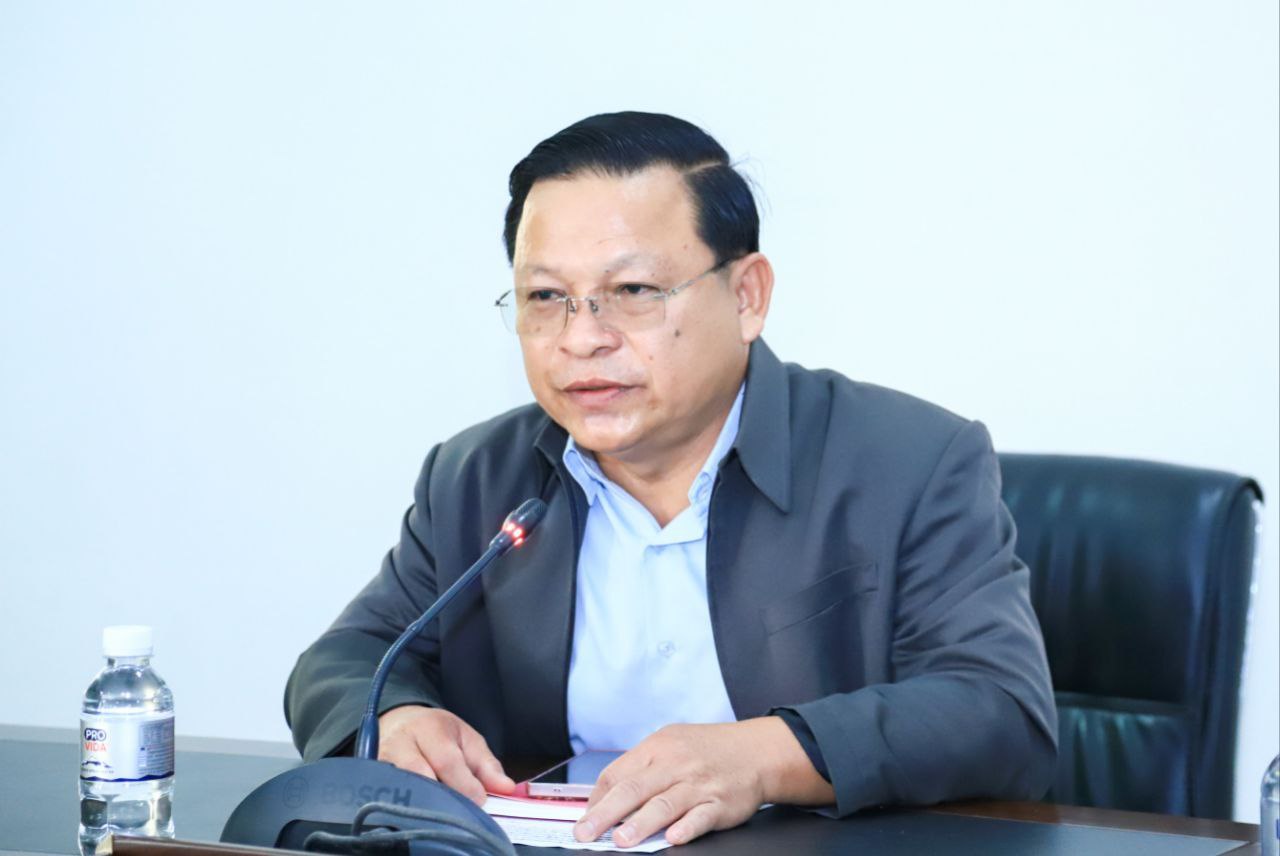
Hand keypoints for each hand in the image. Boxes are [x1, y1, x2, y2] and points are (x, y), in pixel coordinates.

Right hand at [376, 705, 515, 804]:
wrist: (400, 721)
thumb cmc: (438, 732)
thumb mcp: (467, 740)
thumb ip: (487, 765)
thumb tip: (506, 788)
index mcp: (430, 727)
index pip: (447, 761)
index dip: (465, 786)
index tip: (480, 801)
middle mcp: (402, 741)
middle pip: (421, 776)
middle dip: (445, 797)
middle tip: (462, 811)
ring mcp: (382, 759)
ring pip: (402, 788)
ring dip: (424, 803)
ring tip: (442, 812)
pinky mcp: (372, 774)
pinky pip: (386, 795)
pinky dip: (405, 805)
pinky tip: (420, 811)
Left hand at [574, 717, 833, 847]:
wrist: (757, 750)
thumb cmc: (708, 750)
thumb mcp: (672, 744)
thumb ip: (642, 767)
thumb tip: (606, 797)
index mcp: (657, 747)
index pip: (617, 773)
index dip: (597, 799)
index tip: (585, 819)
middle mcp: (675, 764)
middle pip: (634, 789)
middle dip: (606, 813)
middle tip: (586, 833)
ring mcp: (698, 784)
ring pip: (663, 804)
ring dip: (640, 823)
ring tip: (621, 840)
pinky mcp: (720, 803)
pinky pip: (700, 816)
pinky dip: (686, 827)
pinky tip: (673, 838)